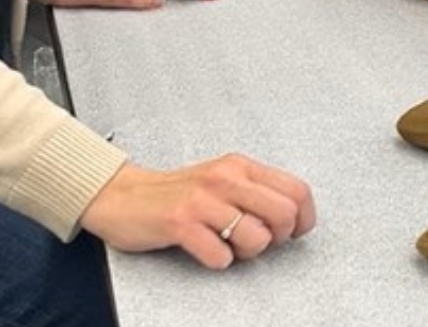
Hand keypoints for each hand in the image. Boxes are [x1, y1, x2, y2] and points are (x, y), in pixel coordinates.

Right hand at [80, 154, 316, 268]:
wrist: (124, 196)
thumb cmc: (178, 194)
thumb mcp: (223, 182)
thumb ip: (256, 193)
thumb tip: (294, 218)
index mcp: (240, 166)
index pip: (297, 190)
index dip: (303, 220)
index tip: (290, 233)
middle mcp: (225, 177)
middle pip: (285, 214)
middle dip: (278, 238)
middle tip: (256, 240)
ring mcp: (203, 199)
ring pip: (257, 237)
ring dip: (246, 253)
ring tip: (226, 244)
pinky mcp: (181, 222)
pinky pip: (220, 255)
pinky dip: (218, 261)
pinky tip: (206, 249)